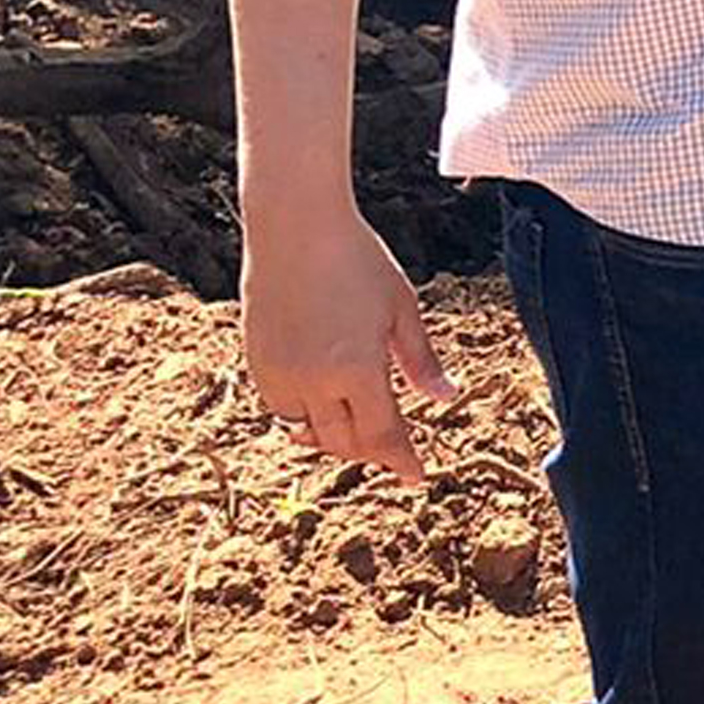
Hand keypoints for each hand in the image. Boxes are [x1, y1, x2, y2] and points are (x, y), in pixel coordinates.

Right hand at [239, 202, 462, 483]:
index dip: (401, 460)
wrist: (295, 227)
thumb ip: (421, 360)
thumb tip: (447, 398)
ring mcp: (280, 374)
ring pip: (309, 432)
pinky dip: (304, 419)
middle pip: (345, 442)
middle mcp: (314, 382)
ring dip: (336, 440)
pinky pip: (282, 409)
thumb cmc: (357, 260)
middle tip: (395, 454)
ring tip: (361, 435)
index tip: (417, 476)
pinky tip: (323, 410)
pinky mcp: (256, 363)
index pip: (383, 435)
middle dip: (373, 453)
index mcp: (357, 370)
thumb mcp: (401, 308)